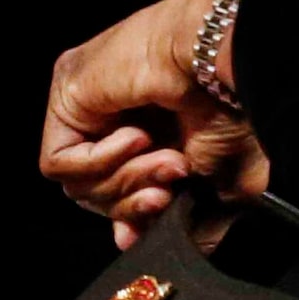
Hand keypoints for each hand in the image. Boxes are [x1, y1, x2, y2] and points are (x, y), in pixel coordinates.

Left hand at [39, 0, 268, 250]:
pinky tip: (136, 138)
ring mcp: (90, 102)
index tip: (158, 221)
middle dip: (135, 200)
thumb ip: (199, 215)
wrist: (225, 54)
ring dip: (127, 181)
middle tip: (170, 190)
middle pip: (97, 193)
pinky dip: (101, 163)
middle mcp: (118, 114)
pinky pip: (60, 162)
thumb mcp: (226, 174)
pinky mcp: (67, 93)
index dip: (132, 213)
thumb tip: (178, 245)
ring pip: (80, 184)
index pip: (118, 187)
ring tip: (168, 159)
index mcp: (154, 126)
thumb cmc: (238, 98)